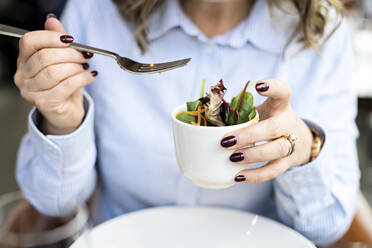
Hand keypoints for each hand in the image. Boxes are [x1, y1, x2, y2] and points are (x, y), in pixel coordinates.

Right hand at [13, 15, 96, 134]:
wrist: (67, 112)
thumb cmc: (64, 85)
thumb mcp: (63, 60)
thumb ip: (58, 41)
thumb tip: (52, 20)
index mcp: (24, 60)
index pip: (30, 42)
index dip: (51, 37)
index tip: (70, 40)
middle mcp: (22, 76)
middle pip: (45, 57)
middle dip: (70, 54)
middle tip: (85, 56)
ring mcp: (31, 91)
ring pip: (55, 72)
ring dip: (76, 67)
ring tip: (86, 67)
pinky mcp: (44, 103)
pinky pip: (66, 86)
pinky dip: (82, 78)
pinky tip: (91, 76)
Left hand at [220, 79, 312, 182]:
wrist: (297, 140)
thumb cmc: (269, 121)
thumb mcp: (259, 111)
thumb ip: (239, 111)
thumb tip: (204, 113)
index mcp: (279, 106)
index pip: (283, 92)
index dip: (273, 87)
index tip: (258, 86)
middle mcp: (287, 123)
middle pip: (275, 128)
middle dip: (250, 135)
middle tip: (226, 141)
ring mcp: (290, 143)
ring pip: (277, 150)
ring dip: (253, 155)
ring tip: (232, 158)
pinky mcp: (287, 162)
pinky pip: (274, 170)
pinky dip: (256, 175)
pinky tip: (238, 176)